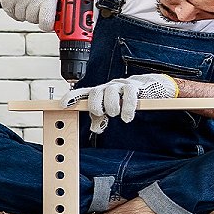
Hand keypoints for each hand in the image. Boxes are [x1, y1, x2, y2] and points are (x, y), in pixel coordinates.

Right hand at [0, 0, 67, 31]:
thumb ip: (64, 3)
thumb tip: (70, 17)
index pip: (46, 24)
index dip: (48, 24)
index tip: (48, 20)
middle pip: (33, 20)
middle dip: (37, 14)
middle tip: (39, 2)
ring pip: (22, 17)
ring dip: (25, 12)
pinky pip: (11, 12)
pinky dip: (15, 9)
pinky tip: (21, 0)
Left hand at [61, 74, 178, 133]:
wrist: (150, 87)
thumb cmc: (126, 98)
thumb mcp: (111, 109)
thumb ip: (101, 119)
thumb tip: (95, 128)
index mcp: (101, 92)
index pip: (83, 92)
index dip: (72, 97)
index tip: (63, 104)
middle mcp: (108, 86)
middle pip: (95, 92)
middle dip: (96, 106)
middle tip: (102, 114)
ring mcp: (122, 85)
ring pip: (110, 92)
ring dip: (112, 107)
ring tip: (117, 115)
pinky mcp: (135, 87)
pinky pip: (129, 95)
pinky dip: (127, 108)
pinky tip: (127, 117)